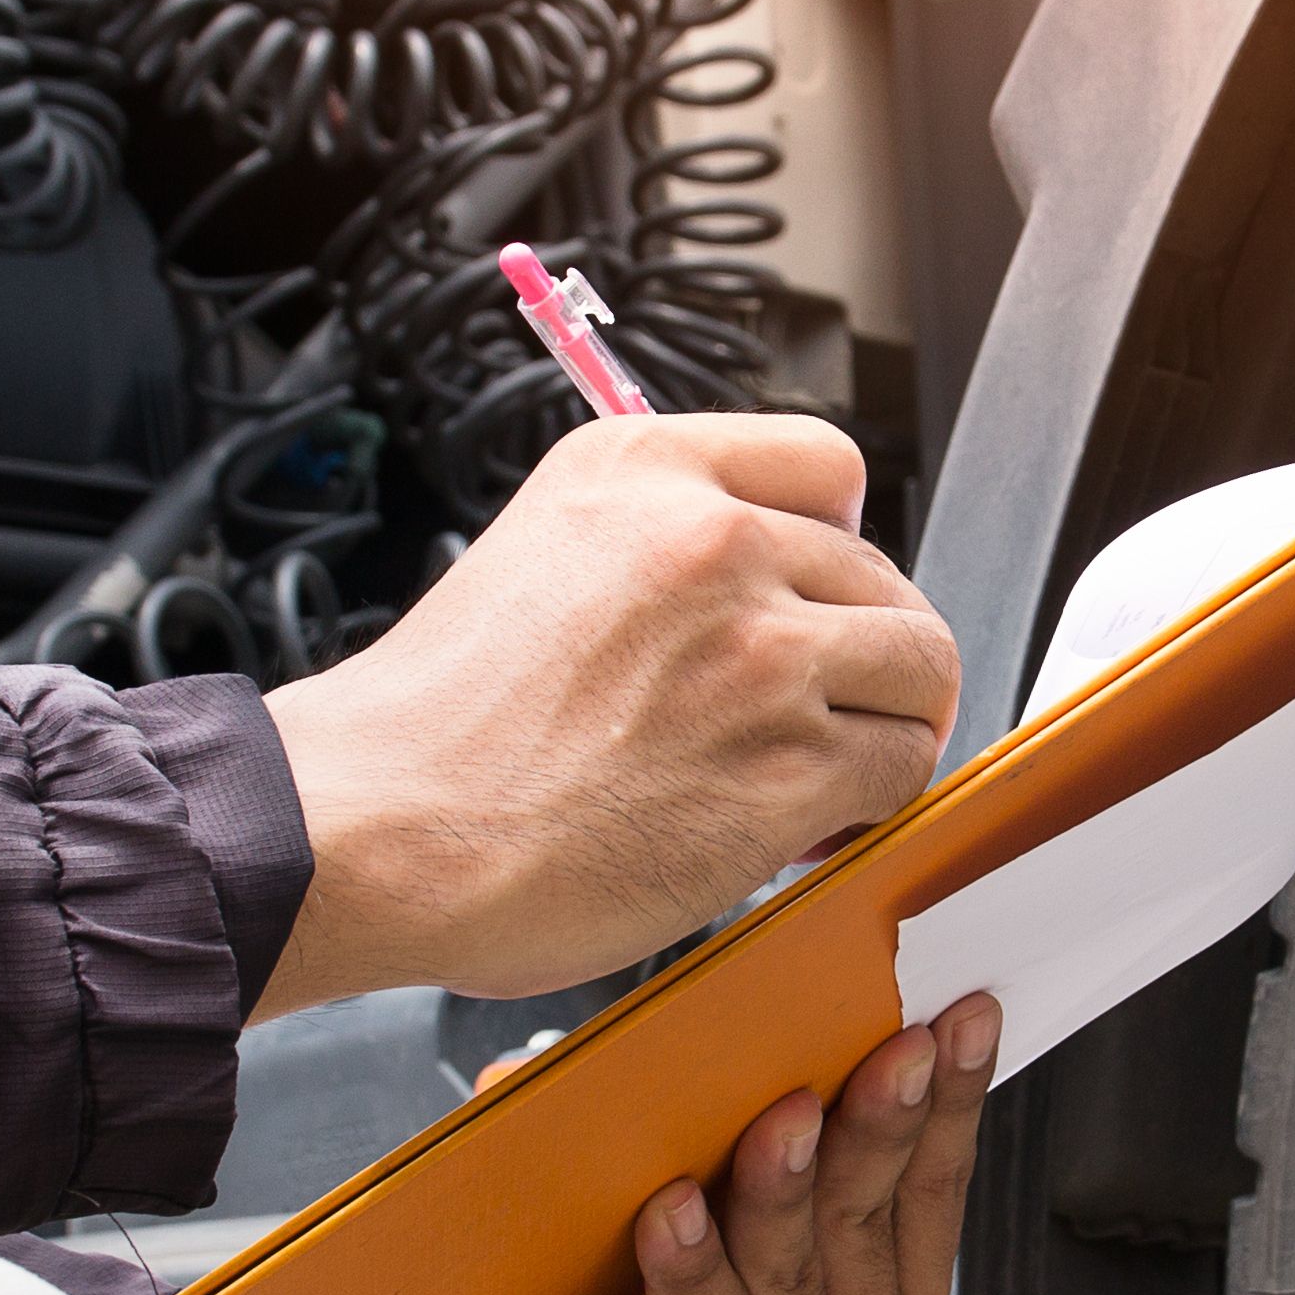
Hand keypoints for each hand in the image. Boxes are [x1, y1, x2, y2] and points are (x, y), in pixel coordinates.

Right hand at [254, 414, 958, 1012]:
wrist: (377, 829)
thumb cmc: (434, 730)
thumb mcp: (538, 551)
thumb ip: (651, 549)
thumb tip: (749, 585)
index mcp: (642, 471)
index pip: (827, 465)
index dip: (839, 545)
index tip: (819, 597)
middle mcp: (713, 541)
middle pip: (884, 577)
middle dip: (859, 656)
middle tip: (811, 715)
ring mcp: (760, 650)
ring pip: (917, 668)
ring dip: (881, 727)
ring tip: (820, 774)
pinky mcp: (787, 762)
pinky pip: (899, 767)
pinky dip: (867, 806)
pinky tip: (805, 826)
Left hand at [365, 993, 997, 1294]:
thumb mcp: (701, 1211)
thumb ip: (746, 1138)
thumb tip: (744, 1001)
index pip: (933, 1201)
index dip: (953, 1107)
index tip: (966, 1018)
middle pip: (872, 1230)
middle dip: (885, 1129)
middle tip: (896, 1046)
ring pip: (797, 1282)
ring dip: (788, 1191)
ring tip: (783, 1114)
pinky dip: (693, 1270)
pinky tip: (671, 1208)